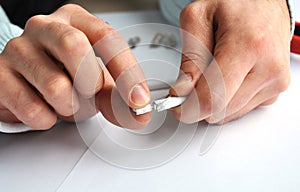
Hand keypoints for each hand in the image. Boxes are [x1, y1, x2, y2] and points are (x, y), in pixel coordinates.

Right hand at [0, 4, 150, 129]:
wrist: (29, 80)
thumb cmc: (66, 73)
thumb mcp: (96, 79)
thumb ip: (118, 97)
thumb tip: (139, 115)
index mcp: (75, 21)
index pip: (107, 38)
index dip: (127, 71)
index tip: (138, 99)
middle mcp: (45, 28)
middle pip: (75, 47)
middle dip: (89, 83)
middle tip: (87, 93)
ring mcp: (19, 49)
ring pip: (55, 86)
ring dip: (69, 107)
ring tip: (65, 101)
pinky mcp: (0, 76)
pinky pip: (33, 109)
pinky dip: (48, 119)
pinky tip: (45, 107)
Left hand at [170, 0, 290, 123]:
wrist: (264, 5)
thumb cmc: (235, 6)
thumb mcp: (198, 18)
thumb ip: (190, 57)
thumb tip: (182, 90)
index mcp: (248, 45)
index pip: (213, 96)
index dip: (189, 108)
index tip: (176, 106)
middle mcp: (268, 67)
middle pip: (219, 109)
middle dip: (197, 103)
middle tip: (190, 84)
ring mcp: (274, 82)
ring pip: (227, 114)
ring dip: (213, 100)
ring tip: (214, 71)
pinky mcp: (274, 91)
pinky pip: (239, 110)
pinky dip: (226, 100)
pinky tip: (228, 78)